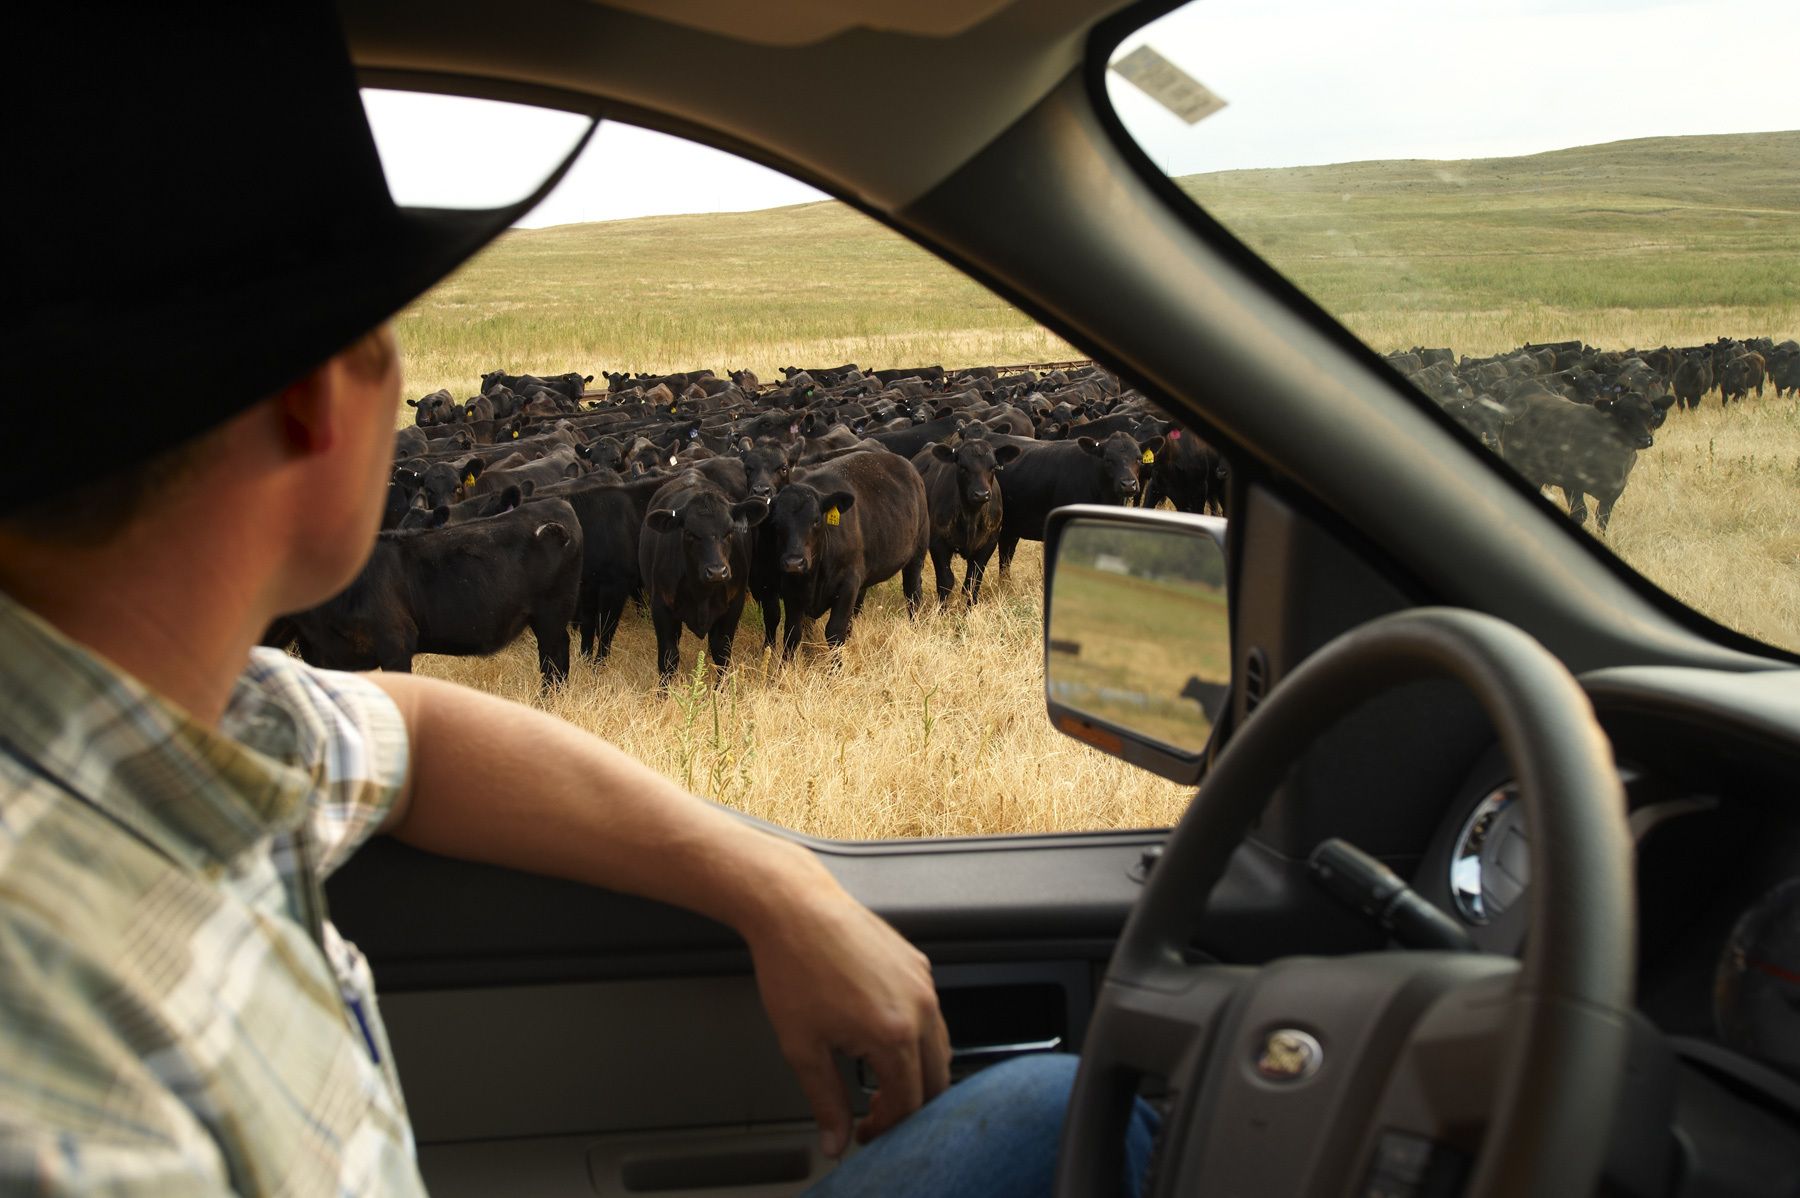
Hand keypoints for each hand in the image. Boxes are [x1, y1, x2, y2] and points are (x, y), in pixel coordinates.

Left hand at [744, 874, 951, 1157]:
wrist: (794, 908)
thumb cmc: (794, 967)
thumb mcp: (802, 1048)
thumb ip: (826, 1101)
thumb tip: (835, 1140)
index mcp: (894, 1035)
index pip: (908, 1103)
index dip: (886, 1128)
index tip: (864, 1132)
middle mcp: (919, 1008)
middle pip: (936, 1080)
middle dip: (908, 1105)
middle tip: (875, 1113)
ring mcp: (922, 983)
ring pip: (939, 1046)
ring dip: (917, 1071)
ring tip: (879, 1079)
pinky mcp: (917, 964)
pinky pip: (930, 1013)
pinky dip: (917, 1036)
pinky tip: (883, 1037)